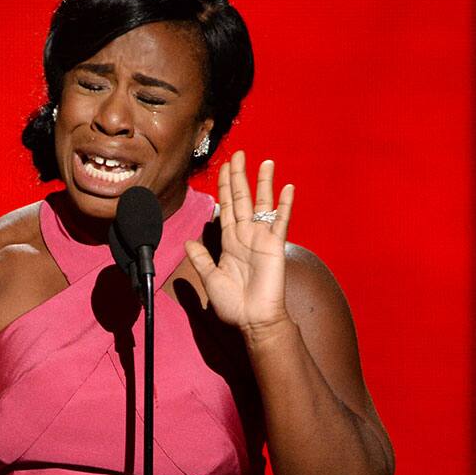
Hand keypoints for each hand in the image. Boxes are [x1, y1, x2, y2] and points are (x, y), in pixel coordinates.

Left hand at [184, 151, 293, 337]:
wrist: (252, 320)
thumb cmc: (233, 304)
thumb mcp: (210, 278)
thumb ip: (201, 259)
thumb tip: (188, 242)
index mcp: (230, 241)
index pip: (226, 207)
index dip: (225, 187)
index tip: (225, 168)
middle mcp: (246, 235)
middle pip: (242, 199)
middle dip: (240, 176)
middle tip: (239, 154)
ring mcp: (262, 239)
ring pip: (262, 204)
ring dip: (264, 183)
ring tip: (266, 162)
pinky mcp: (275, 246)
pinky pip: (280, 221)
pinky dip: (284, 205)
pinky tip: (287, 188)